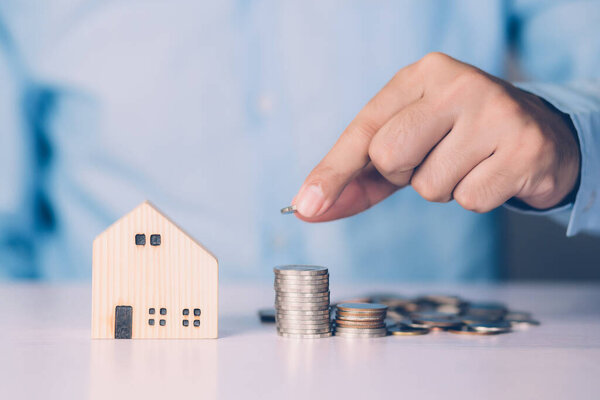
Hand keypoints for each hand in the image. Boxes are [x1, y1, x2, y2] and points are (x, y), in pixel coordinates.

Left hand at [293, 52, 579, 220]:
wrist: (538, 134)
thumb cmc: (456, 139)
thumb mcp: (406, 144)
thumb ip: (355, 176)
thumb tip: (307, 208)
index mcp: (422, 74)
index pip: (364, 128)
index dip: (333, 170)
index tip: (305, 206)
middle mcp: (457, 83)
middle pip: (389, 156)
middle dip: (403, 174)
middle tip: (432, 157)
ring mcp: (494, 111)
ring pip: (429, 186)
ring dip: (443, 187)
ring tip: (468, 162)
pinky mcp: (524, 146)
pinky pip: (470, 200)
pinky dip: (476, 197)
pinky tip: (494, 171)